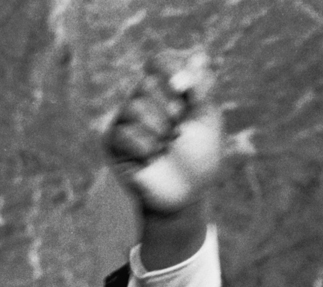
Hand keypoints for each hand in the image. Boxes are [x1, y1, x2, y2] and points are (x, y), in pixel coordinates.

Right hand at [105, 49, 223, 216]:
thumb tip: (199, 56)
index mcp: (165, 91)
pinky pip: (125, 132)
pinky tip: (151, 158)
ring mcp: (125, 120)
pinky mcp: (113, 143)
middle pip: (147, 83)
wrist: (187, 195)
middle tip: (178, 129)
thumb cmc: (200, 158)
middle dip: (170, 109)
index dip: (170, 69)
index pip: (158, 62)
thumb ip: (203, 89)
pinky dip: (145, 147)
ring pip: (135, 107)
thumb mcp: (208, 121)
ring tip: (166, 147)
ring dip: (159, 131)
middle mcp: (142, 100)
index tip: (185, 89)